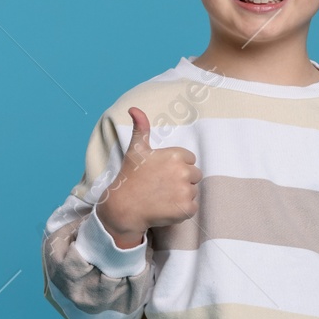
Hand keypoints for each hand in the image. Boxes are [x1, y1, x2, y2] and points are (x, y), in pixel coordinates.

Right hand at [95, 106, 202, 248]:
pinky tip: (166, 207)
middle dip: (182, 180)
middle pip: (195, 175)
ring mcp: (185, 191)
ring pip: (193, 191)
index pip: (190, 159)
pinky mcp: (187, 208)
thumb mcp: (136, 150)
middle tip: (162, 185)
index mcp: (175, 155)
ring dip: (182, 195)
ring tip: (163, 196)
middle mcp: (183, 171)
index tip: (162, 173)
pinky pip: (193, 207)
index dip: (176, 167)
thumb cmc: (130, 177)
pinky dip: (182, 210)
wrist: (124, 208)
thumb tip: (134, 108)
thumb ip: (141, 128)